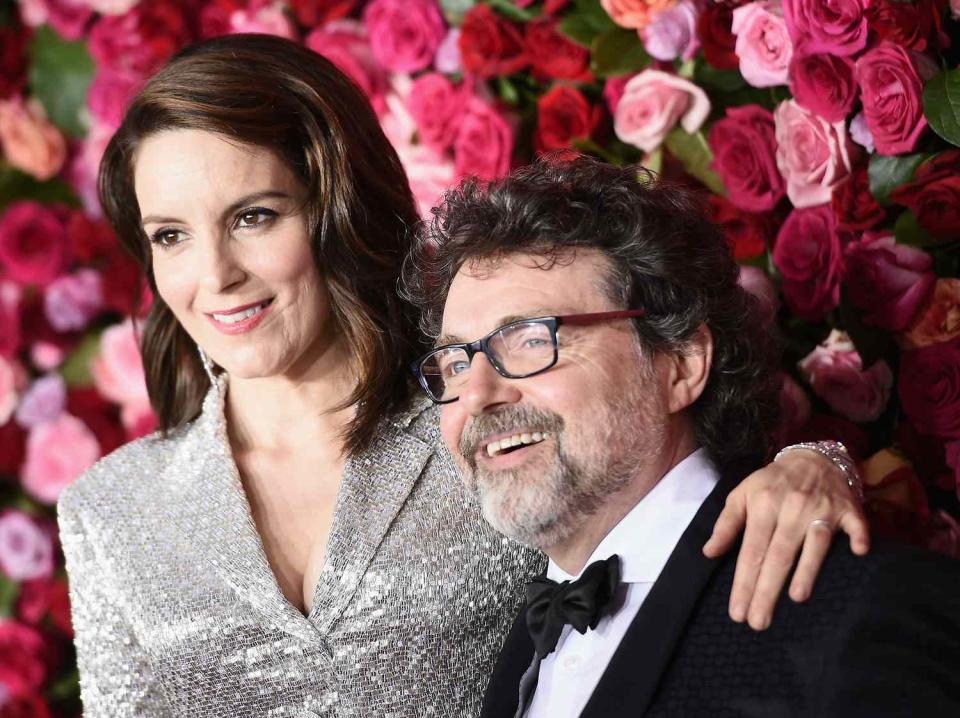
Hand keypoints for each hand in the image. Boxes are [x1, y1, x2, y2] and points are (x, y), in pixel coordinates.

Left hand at [702, 448, 869, 630]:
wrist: (811, 458)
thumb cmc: (771, 483)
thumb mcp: (741, 495)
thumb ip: (726, 524)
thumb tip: (709, 553)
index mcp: (762, 505)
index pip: (751, 551)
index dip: (743, 582)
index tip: (737, 612)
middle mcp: (791, 508)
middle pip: (778, 555)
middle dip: (767, 590)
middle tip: (758, 622)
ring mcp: (821, 508)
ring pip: (814, 543)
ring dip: (808, 569)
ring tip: (796, 598)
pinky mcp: (848, 509)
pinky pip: (855, 524)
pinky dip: (858, 536)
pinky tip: (858, 553)